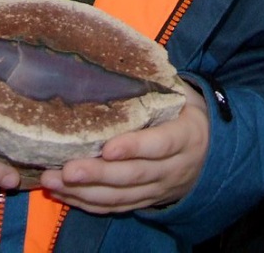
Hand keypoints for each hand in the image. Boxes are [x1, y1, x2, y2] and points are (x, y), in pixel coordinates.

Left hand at [39, 81, 209, 212]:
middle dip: (98, 174)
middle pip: (134, 175)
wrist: (211, 154)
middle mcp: (173, 168)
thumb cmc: (187, 114)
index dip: (134, 148)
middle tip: (67, 169)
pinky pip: (116, 206)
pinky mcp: (145, 201)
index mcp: (185, 137)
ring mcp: (158, 188)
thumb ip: (159, 85)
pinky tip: (63, 193)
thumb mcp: (183, 96)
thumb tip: (126, 57)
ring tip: (52, 181)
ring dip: (85, 191)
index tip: (107, 148)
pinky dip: (88, 203)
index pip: (160, 145)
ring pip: (121, 196)